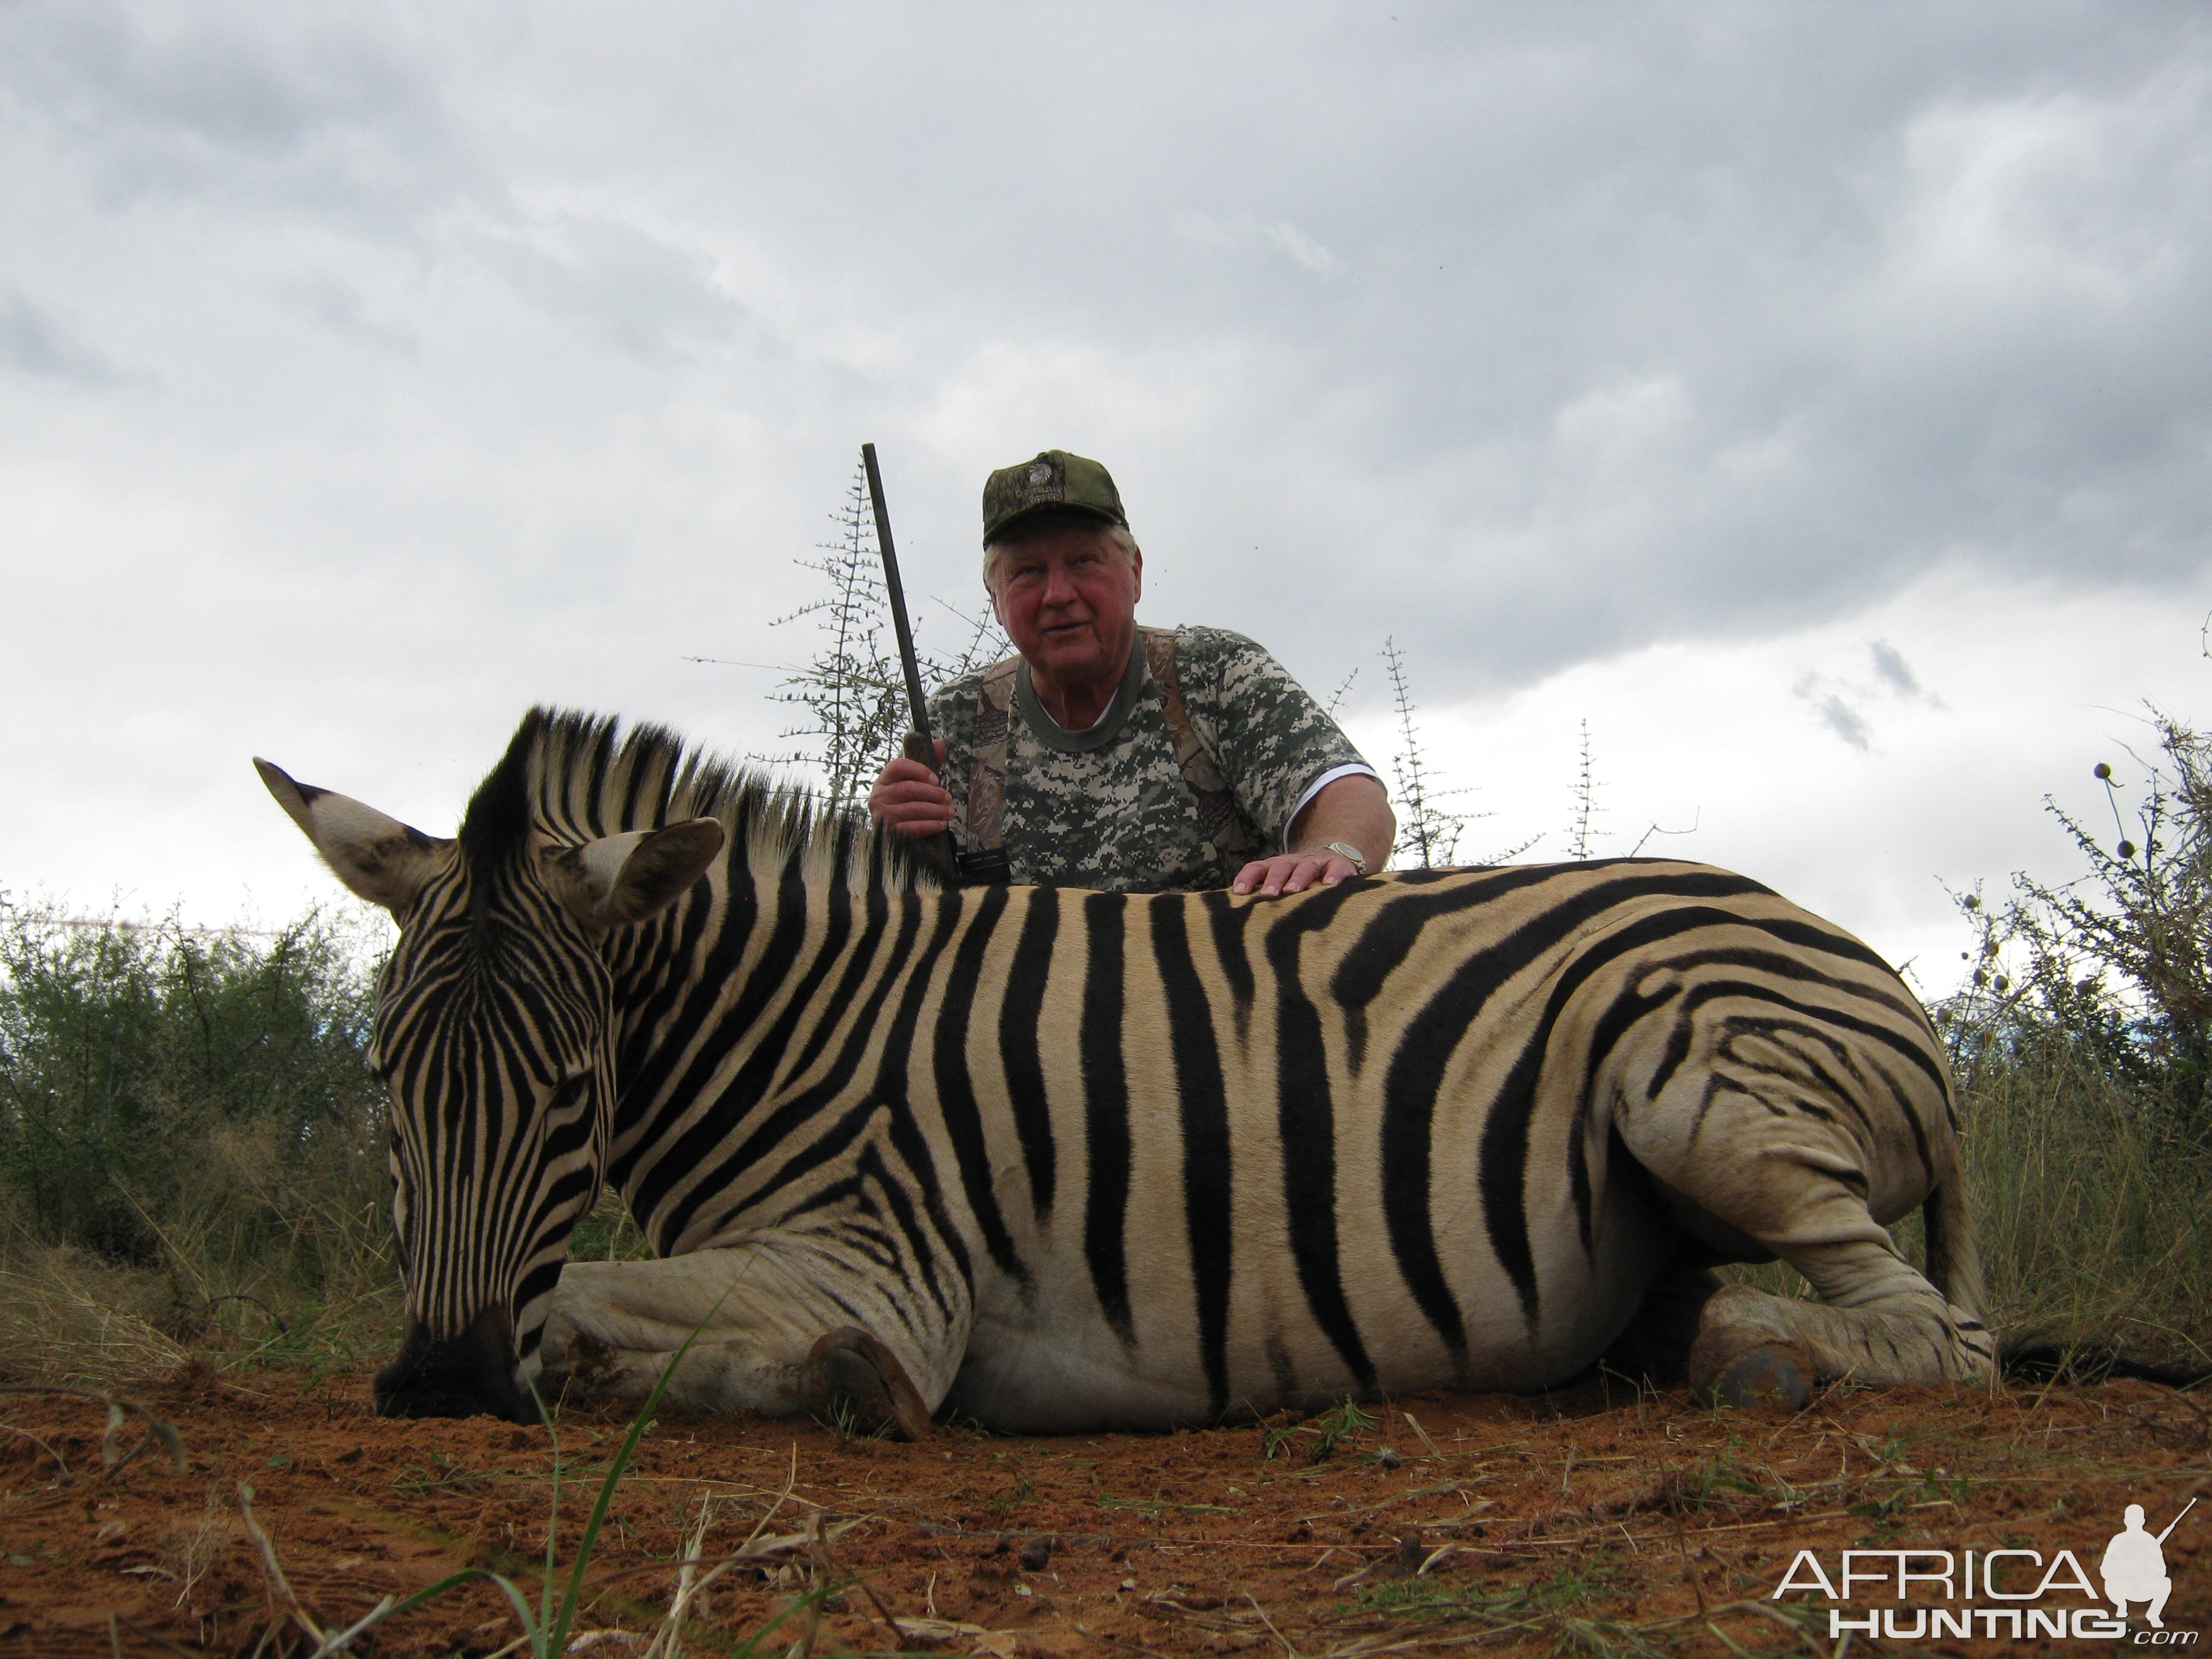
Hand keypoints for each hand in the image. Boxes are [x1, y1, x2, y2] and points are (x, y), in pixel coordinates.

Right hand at [868, 739, 952, 838]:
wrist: (892, 829)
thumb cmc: (906, 801)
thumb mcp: (916, 780)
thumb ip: (928, 762)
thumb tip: (940, 743)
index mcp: (884, 778)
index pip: (898, 766)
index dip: (919, 770)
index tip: (936, 779)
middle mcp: (878, 795)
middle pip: (909, 789)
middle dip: (933, 794)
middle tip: (949, 798)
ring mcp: (881, 814)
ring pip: (913, 809)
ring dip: (936, 810)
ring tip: (950, 812)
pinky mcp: (888, 832)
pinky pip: (912, 827)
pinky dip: (930, 825)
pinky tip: (941, 824)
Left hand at [1231, 848, 1357, 897]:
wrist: (1335, 859)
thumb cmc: (1301, 881)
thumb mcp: (1283, 885)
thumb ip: (1267, 898)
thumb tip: (1241, 919)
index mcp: (1276, 866)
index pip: (1258, 867)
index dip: (1247, 878)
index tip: (1239, 892)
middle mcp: (1294, 861)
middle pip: (1281, 866)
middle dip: (1273, 879)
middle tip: (1268, 894)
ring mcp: (1317, 861)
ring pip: (1306, 866)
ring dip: (1298, 878)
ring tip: (1292, 891)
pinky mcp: (1339, 865)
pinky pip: (1336, 868)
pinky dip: (1333, 875)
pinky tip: (1330, 885)